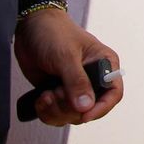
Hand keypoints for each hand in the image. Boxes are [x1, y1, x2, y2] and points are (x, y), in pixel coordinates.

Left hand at [13, 9, 121, 125]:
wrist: (30, 27)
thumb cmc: (54, 33)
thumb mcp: (66, 56)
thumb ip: (77, 82)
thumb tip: (86, 107)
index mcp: (104, 65)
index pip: (113, 94)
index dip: (101, 108)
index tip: (83, 115)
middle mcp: (93, 79)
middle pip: (90, 110)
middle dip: (69, 108)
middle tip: (54, 93)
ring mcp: (74, 88)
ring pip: (72, 116)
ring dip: (55, 111)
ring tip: (45, 95)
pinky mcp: (58, 94)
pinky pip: (56, 115)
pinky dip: (46, 112)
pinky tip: (41, 98)